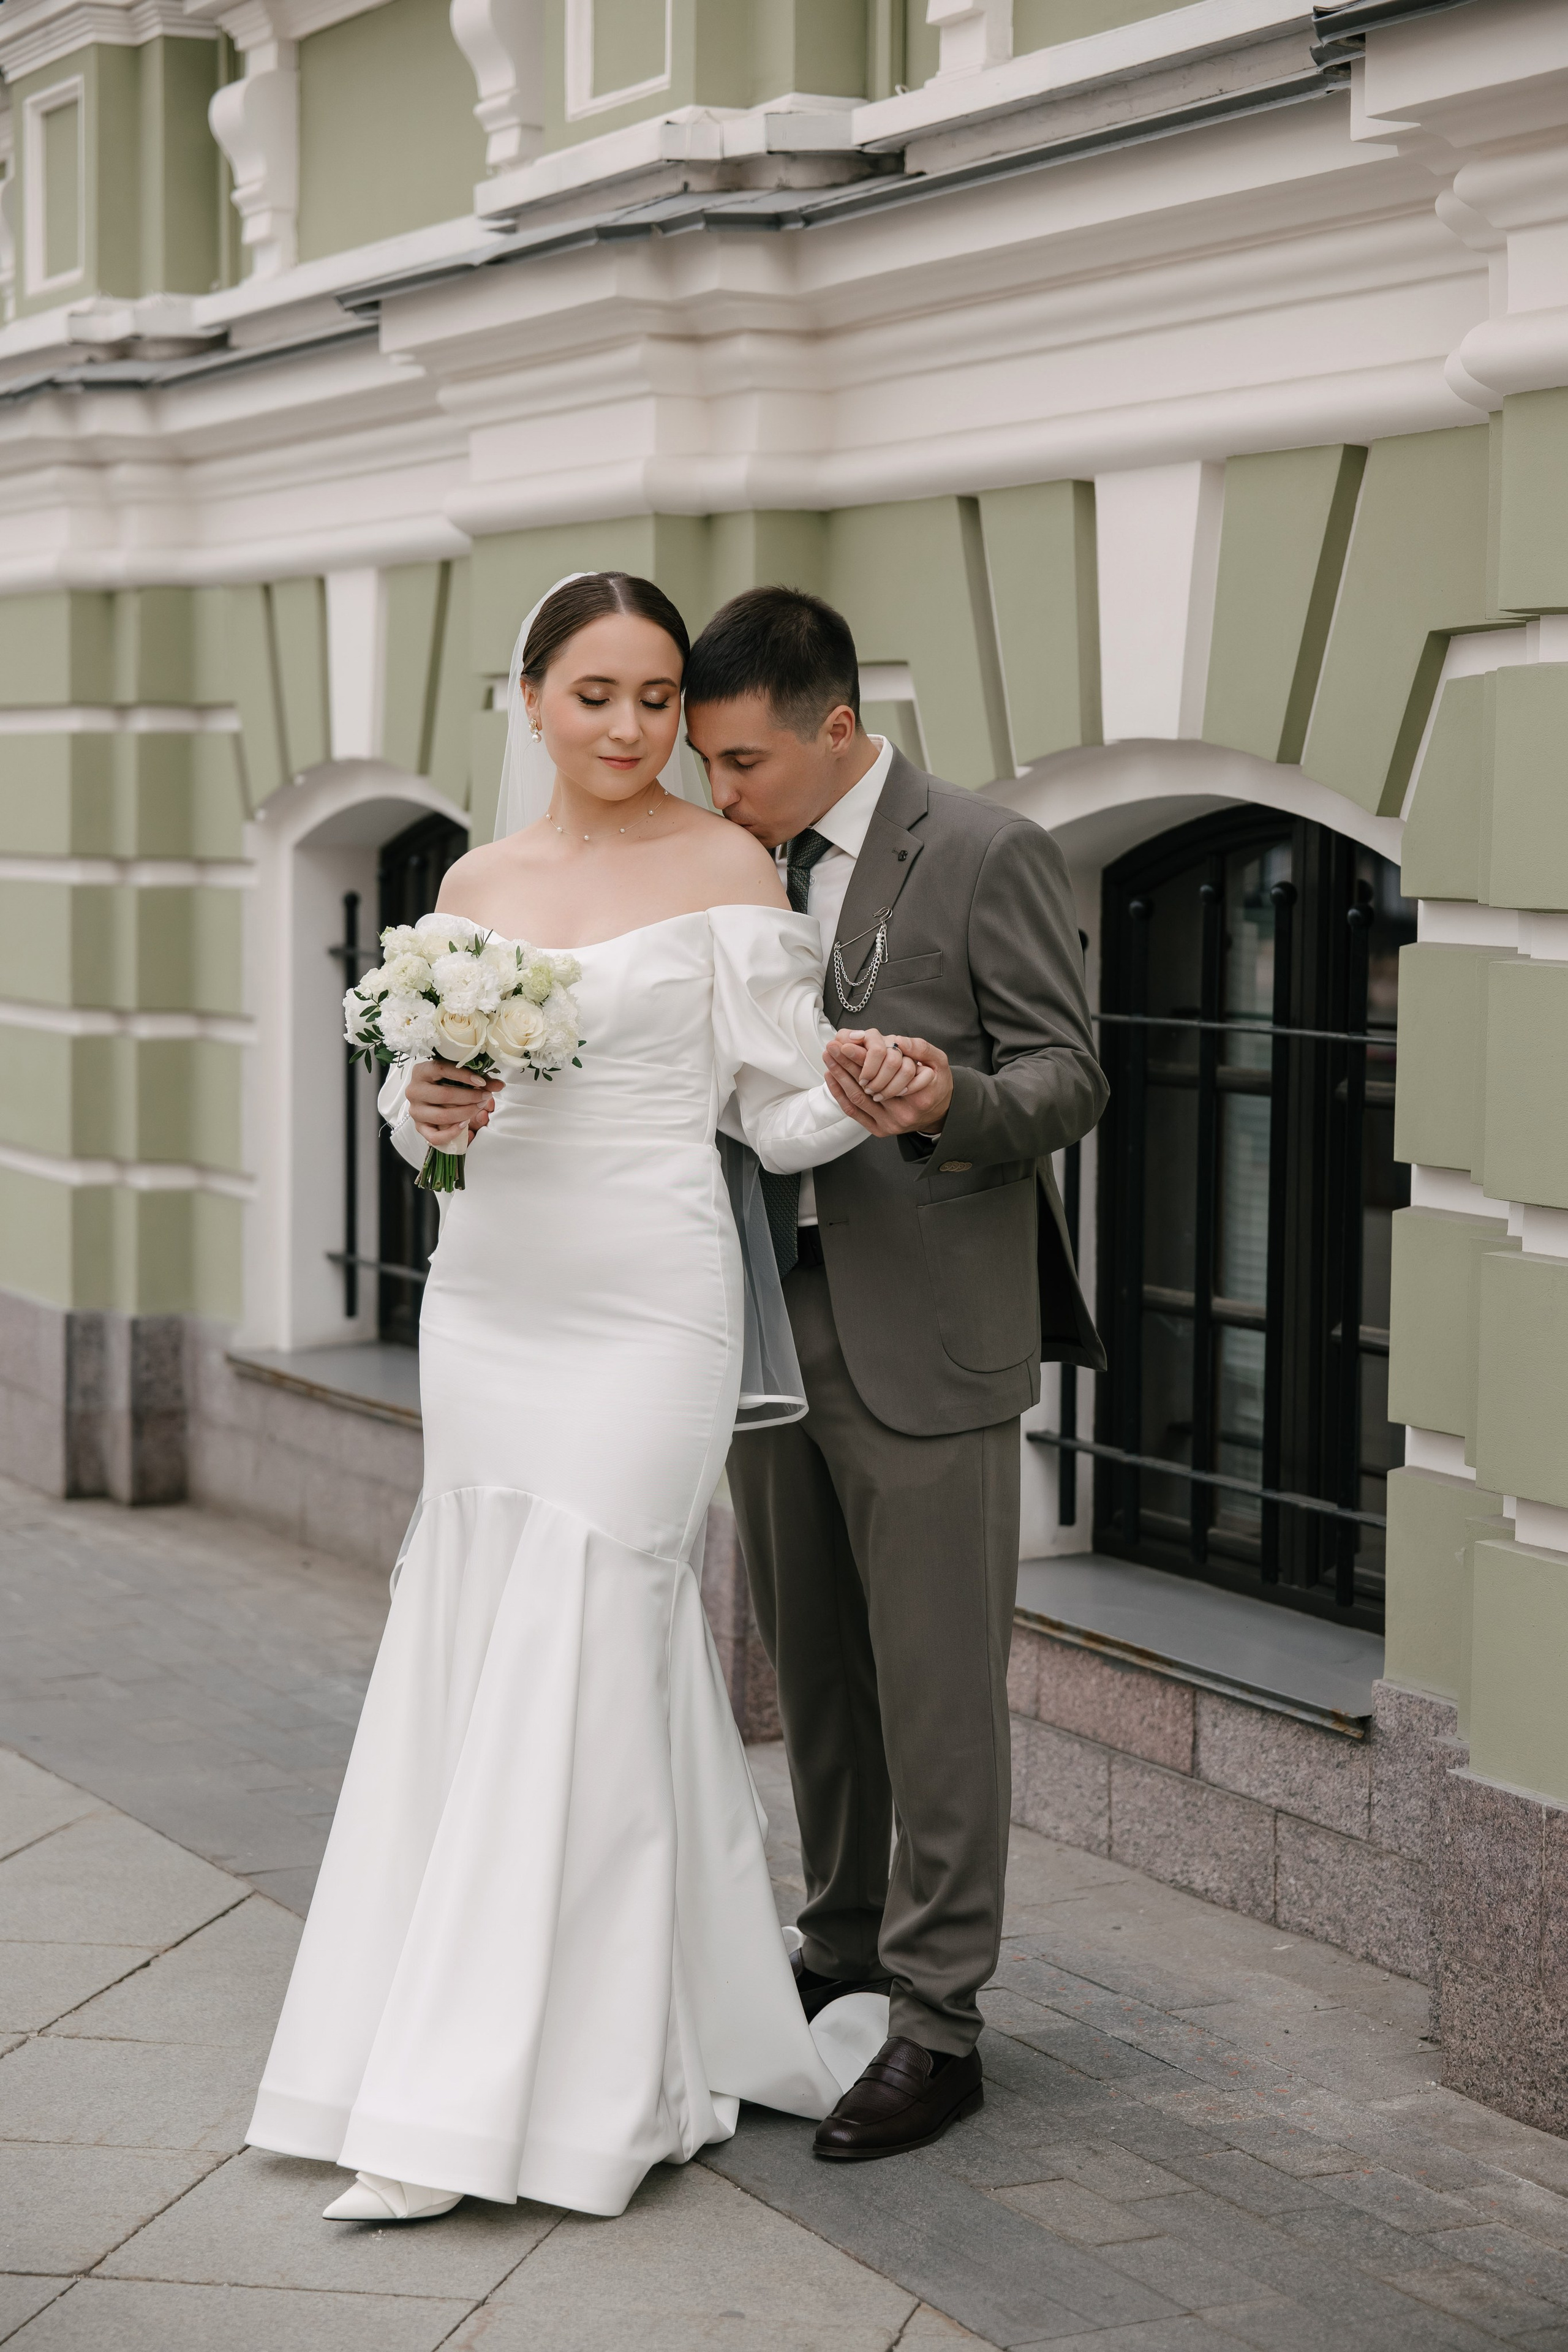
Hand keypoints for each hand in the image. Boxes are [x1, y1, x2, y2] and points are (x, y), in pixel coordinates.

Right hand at [406, 1059, 501, 1149]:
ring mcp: (415, 1111)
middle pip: (444, 1095)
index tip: (482, 1082)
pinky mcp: (419, 1127)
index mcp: (421, 1072)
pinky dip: (452, 1133)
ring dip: (465, 1113)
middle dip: (469, 1097)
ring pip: (442, 1116)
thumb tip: (500, 1085)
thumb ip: (480, 1081)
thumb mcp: (461, 1079)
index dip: (464, 1076)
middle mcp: (414, 1090)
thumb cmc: (447, 1085)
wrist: (431, 1101)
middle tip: (485, 1097)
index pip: (441, 1069)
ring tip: (478, 1109)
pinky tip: (465, 1126)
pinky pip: (435, 1136)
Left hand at [823, 1030, 953, 1138]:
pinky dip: (840, 1094)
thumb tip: (897, 1041)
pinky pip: (854, 1112)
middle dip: (845, 1063)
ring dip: (839, 1076)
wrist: (939, 1113)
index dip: (862, 1057)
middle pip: (866, 1086)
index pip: (884, 1073)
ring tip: (828, 1058)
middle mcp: (902, 1114)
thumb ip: (921, 1048)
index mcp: (918, 1096)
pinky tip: (831, 1077)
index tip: (845, 1043)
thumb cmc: (936, 1084)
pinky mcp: (879, 1130)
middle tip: (831, 1047)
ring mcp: (889, 1124)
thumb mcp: (939, 1062)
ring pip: (857, 1099)